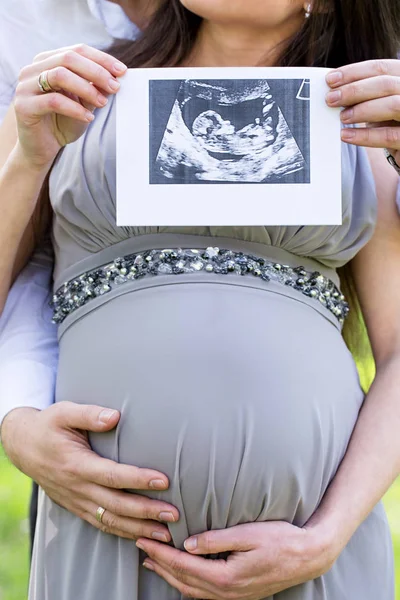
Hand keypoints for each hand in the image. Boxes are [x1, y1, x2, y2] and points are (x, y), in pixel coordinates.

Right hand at [1, 402, 178, 540]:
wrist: (23, 445)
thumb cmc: (49, 425)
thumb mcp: (64, 412)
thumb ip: (89, 414)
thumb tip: (115, 416)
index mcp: (76, 464)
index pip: (112, 476)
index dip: (138, 479)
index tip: (163, 481)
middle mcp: (77, 487)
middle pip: (116, 505)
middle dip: (146, 512)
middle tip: (173, 514)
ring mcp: (76, 500)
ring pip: (110, 521)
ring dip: (138, 529)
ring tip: (165, 534)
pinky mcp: (76, 506)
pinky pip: (100, 524)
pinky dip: (122, 533)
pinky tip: (141, 536)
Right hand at [13, 44, 126, 168]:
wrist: (42, 149)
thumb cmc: (63, 123)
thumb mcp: (84, 103)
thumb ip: (94, 88)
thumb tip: (116, 76)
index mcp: (48, 62)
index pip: (77, 50)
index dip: (101, 59)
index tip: (122, 71)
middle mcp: (33, 69)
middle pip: (68, 58)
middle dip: (96, 72)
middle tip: (115, 87)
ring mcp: (26, 86)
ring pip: (59, 75)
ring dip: (86, 88)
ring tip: (102, 102)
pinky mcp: (24, 106)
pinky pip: (53, 101)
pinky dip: (75, 108)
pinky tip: (89, 117)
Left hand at [136, 521, 336, 598]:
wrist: (309, 556)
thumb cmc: (281, 540)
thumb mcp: (248, 533)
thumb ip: (216, 540)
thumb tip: (188, 544)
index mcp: (227, 577)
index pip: (184, 565)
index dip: (161, 553)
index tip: (144, 541)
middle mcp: (227, 592)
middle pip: (183, 581)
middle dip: (160, 564)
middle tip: (141, 548)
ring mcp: (234, 596)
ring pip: (192, 591)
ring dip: (170, 576)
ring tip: (153, 563)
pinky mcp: (239, 593)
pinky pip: (204, 594)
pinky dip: (187, 584)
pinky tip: (182, 576)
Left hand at [326, 59, 399, 165]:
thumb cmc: (390, 122)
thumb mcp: (378, 103)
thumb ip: (363, 94)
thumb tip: (334, 90)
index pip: (382, 68)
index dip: (354, 72)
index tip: (330, 80)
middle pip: (386, 84)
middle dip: (354, 90)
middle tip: (330, 99)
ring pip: (392, 105)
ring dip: (362, 110)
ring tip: (341, 117)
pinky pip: (388, 136)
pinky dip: (365, 136)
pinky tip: (346, 135)